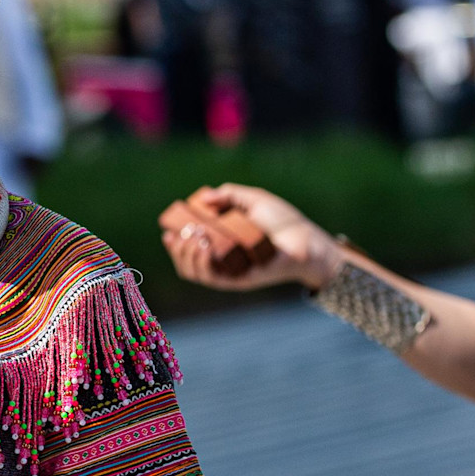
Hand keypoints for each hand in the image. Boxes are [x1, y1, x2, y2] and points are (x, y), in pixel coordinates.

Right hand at [161, 183, 343, 291]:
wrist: (306, 239)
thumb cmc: (282, 220)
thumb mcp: (252, 200)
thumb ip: (228, 195)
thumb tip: (202, 198)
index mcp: (222, 243)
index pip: (190, 249)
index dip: (175, 243)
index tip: (168, 230)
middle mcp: (223, 260)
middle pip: (187, 263)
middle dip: (177, 249)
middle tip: (179, 234)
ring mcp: (230, 272)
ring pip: (195, 273)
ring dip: (186, 256)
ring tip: (192, 239)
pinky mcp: (239, 280)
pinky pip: (213, 278)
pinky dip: (203, 264)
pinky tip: (203, 248)